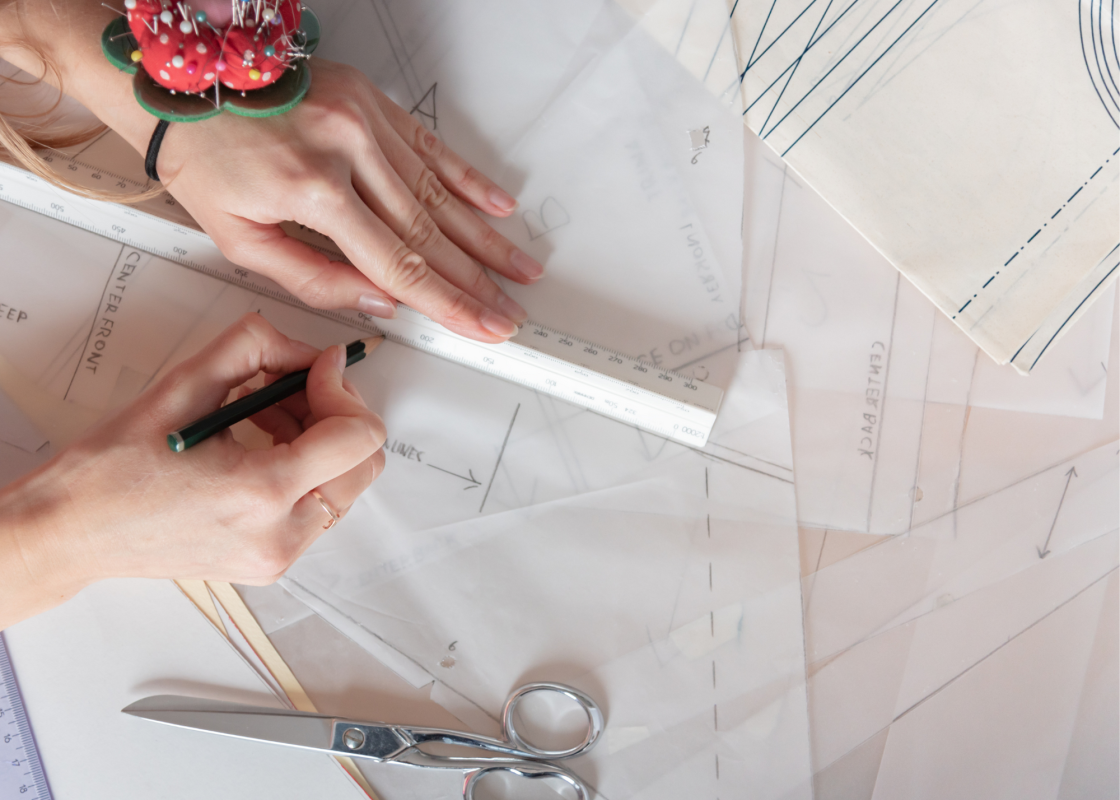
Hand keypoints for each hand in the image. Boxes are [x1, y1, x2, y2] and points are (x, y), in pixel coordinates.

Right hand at [0, 314, 385, 627]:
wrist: (73, 531)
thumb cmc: (112, 468)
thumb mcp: (183, 384)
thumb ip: (255, 348)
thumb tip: (313, 352)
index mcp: (260, 493)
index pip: (357, 437)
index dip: (342, 388)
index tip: (317, 367)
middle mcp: (279, 536)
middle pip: (364, 464)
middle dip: (339, 413)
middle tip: (295, 387)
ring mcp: (278, 557)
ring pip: (346, 484)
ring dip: (322, 439)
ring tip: (267, 413)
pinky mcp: (272, 562)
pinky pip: (319, 506)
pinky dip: (307, 468)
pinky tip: (262, 443)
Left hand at [156, 59, 542, 342]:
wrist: (183, 82)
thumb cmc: (203, 158)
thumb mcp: (240, 240)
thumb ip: (315, 279)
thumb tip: (382, 301)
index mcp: (313, 191)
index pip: (399, 264)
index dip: (448, 302)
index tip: (483, 325)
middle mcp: (349, 150)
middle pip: (431, 234)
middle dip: (476, 281)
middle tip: (509, 310)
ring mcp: (365, 121)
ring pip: (441, 194)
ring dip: (485, 238)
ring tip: (519, 268)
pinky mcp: (372, 102)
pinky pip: (432, 145)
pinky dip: (469, 179)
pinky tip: (499, 206)